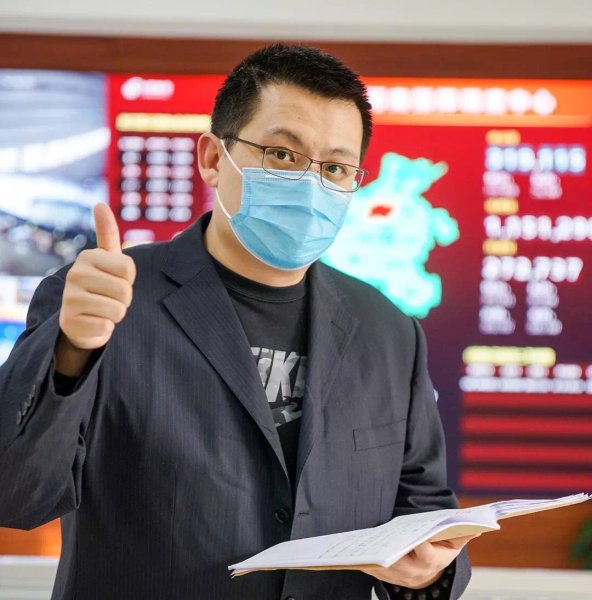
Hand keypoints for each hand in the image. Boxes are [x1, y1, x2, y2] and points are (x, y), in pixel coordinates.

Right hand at [58, 204, 135, 355]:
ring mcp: (70, 299)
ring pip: (118, 310)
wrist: (80, 320)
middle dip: (124, 300)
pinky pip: (106, 327)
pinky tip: (94, 323)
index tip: (116, 280)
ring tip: (102, 310)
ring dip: (116, 314)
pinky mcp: (71, 322)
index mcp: (88, 257)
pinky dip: (105, 329)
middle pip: (125, 292)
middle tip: (109, 298)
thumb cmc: (101, 286)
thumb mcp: (106, 260)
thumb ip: (107, 234)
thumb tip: (99, 204)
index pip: (129, 270)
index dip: (129, 280)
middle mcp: (75, 274)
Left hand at [359, 534, 478, 589]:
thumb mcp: (453, 542)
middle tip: (380, 544)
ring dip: (374, 560)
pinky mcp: (386, 577)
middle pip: (400, 563)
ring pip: (385, 570)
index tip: (415, 539)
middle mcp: (415, 572)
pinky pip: (374, 571)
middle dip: (390, 554)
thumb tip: (478, 526)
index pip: (426, 553)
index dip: (420, 547)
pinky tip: (359, 551)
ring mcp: (399, 576)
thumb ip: (462, 533)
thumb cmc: (440, 549)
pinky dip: (366, 562)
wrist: (430, 573)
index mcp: (431, 560)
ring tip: (364, 547)